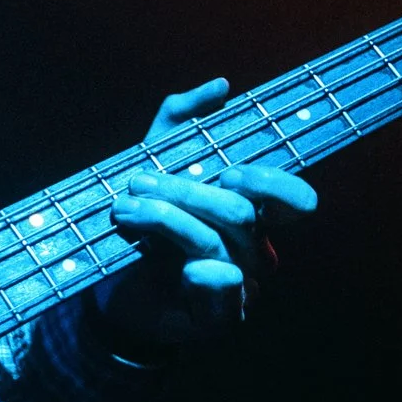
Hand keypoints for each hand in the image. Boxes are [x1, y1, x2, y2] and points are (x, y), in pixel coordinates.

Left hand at [101, 78, 317, 349]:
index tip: (230, 171)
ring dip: (165, 220)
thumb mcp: (152, 159)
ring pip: (218, 245)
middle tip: (137, 181)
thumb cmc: (140, 219)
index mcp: (250, 212)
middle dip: (186, 192)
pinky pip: (223, 295)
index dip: (273, 183)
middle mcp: (253, 249)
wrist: (107, 285)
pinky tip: (183, 270)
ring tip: (120, 209)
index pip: (294, 200)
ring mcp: (239, 286)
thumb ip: (181, 119)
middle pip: (241, 215)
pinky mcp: (217, 317)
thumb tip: (221, 85)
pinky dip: (206, 278)